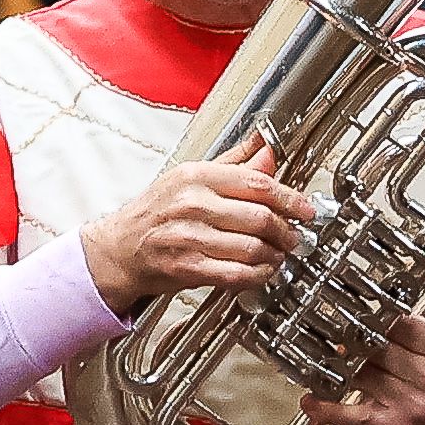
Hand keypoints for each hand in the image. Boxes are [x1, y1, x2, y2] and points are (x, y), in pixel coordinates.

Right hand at [79, 148, 316, 313]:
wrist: (119, 248)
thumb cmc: (154, 213)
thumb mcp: (190, 177)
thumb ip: (232, 163)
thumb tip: (266, 149)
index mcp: (196, 176)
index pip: (256, 183)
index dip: (290, 198)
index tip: (305, 208)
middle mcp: (192, 204)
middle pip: (259, 217)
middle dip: (286, 230)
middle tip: (295, 235)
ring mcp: (189, 237)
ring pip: (252, 247)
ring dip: (275, 254)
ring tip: (281, 253)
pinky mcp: (188, 268)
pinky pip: (236, 274)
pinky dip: (259, 274)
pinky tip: (264, 270)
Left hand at [306, 308, 424, 424]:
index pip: (401, 324)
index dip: (377, 317)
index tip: (360, 309)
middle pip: (377, 347)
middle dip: (358, 340)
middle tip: (338, 330)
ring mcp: (410, 405)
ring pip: (360, 373)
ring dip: (340, 365)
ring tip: (322, 355)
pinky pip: (350, 415)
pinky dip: (327, 408)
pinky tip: (311, 400)